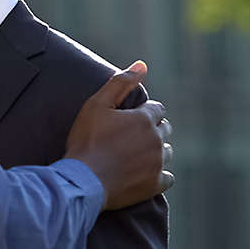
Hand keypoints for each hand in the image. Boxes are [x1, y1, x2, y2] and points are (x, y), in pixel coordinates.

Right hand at [64, 61, 173, 210]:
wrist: (81, 180)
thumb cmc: (86, 141)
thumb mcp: (96, 105)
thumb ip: (120, 83)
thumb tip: (142, 64)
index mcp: (144, 119)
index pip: (157, 109)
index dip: (143, 112)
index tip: (128, 120)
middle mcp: (155, 140)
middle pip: (164, 129)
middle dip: (151, 129)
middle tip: (129, 137)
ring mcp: (157, 164)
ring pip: (167, 152)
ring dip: (155, 150)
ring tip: (134, 155)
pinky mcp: (154, 184)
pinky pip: (168, 177)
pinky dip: (158, 174)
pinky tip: (143, 173)